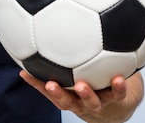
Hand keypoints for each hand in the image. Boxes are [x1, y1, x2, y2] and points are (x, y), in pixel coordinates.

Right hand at [20, 70, 141, 122]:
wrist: (116, 102)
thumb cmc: (86, 83)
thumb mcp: (68, 75)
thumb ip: (49, 63)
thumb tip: (26, 43)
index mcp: (67, 96)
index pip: (50, 92)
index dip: (39, 85)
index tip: (26, 74)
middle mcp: (80, 101)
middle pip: (67, 102)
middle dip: (58, 94)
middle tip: (51, 84)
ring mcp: (98, 101)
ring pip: (91, 102)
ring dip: (86, 94)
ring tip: (81, 85)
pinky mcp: (116, 98)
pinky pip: (118, 94)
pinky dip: (118, 87)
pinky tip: (119, 76)